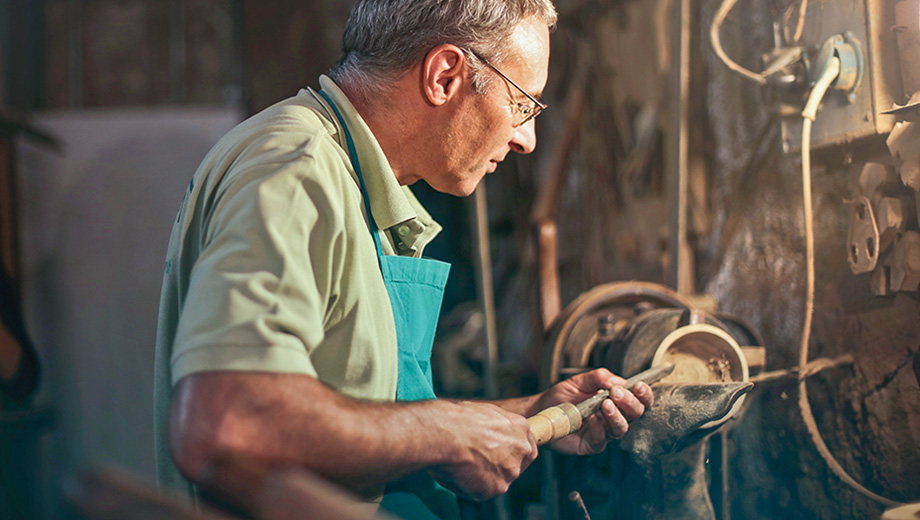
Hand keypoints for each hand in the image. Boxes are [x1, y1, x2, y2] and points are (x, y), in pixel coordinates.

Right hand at [428, 401, 537, 500]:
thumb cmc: (456, 419)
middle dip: (498, 467)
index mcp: (520, 426)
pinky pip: (480, 492)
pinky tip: (455, 473)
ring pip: (497, 480)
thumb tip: (487, 436)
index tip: (500, 454)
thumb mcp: (482, 413)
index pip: (525, 445)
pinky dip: (467, 487)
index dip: (512, 452)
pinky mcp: (496, 488)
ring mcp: (511, 470)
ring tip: (460, 463)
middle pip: (515, 465)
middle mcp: (521, 449)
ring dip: (481, 477)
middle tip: (476, 462)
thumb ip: (495, 428)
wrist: (445, 433)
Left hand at [534, 368, 652, 454]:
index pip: (639, 400)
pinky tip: (590, 418)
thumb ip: (599, 377)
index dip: (644, 394)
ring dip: (616, 416)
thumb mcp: (580, 381)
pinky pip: (601, 440)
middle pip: (634, 414)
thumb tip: (618, 381)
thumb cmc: (562, 396)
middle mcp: (613, 417)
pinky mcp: (591, 444)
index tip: (639, 386)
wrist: (541, 409)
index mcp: (616, 401)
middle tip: (616, 393)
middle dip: (629, 402)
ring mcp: (604, 432)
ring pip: (621, 428)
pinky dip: (598, 428)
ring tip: (605, 404)